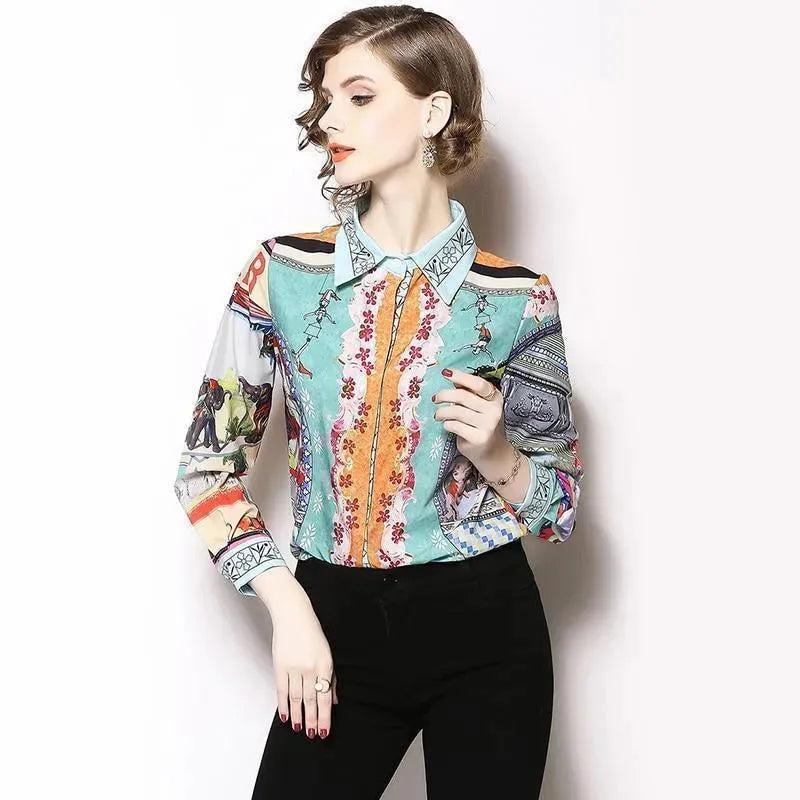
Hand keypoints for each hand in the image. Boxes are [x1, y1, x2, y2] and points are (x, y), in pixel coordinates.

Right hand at [269, 576, 338, 739]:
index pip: (325, 697)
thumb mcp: (327, 653)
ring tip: (300, 729)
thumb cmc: (313, 633)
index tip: (324, 731)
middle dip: (313, 720)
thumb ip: (331, 678)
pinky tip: (285, 716)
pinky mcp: (280, 666)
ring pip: (296, 698)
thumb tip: (333, 701)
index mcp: (325, 664)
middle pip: (311, 700)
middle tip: (313, 735)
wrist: (293, 614)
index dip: (325, 716)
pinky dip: (283, 705)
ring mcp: (294, 667)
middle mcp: (310, 668)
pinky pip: (281, 691)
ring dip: (298, 716)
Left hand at [432, 367, 506, 465]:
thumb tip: (453, 379)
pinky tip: (447, 425)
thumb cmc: (482, 425)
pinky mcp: (479, 438)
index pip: (478, 384)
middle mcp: (494, 410)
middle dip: (444, 395)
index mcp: (495, 398)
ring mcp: (488, 425)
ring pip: (457, 411)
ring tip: (437, 415)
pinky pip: (455, 426)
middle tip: (435, 399)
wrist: (493, 452)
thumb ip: (469, 393)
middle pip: (463, 396)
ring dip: (442, 412)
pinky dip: (447, 424)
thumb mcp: (480, 407)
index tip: (445, 373)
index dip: (461, 376)